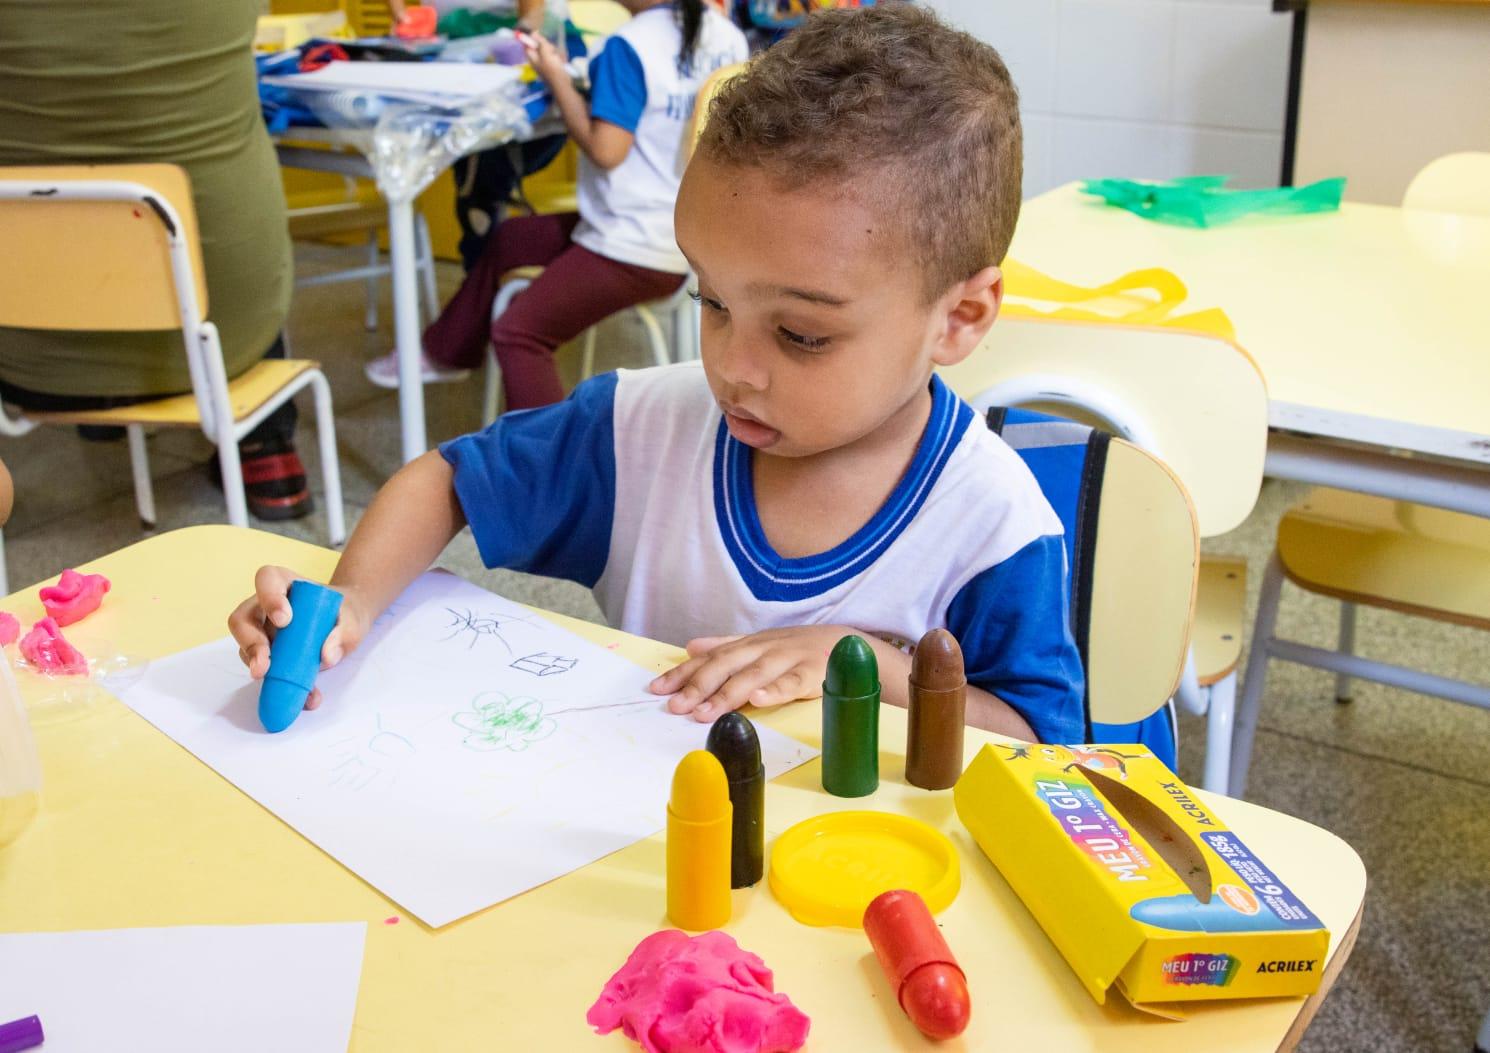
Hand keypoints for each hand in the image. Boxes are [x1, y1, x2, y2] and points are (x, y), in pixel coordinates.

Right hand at [225, 565, 368, 711]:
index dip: (269, 598)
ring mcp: (263, 631)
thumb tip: (327, 656)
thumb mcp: (354, 619)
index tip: (284, 620)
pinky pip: (266, 670)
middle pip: (243, 619)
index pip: (266, 579)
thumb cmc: (345, 613)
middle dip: (251, 645)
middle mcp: (265, 606)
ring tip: (282, 686)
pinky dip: (281, 685)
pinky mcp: (268, 655)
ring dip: (261, 669)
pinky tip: (305, 697)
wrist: (346, 626)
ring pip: (247, 649)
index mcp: (285, 583)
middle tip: (264, 667)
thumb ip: (345, 632)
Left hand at [518, 29, 565, 84]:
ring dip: (552, 50)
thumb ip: (540, 43)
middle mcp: (536, 60)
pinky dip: (556, 56)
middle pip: (538, 47)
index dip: (531, 38)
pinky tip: (559, 60)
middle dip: (545, 45)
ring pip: (546, 51)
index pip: (527, 45)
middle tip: (551, 49)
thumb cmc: (553, 69)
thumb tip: (533, 33)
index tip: (538, 33)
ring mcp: (544, 63)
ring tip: (556, 56)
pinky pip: (552, 56)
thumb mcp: (546, 53)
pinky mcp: (551, 66)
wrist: (562, 84)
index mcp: (532, 58)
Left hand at [648, 625, 849, 721]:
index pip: (709, 658)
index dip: (683, 673)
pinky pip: (791, 683)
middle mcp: (763, 649)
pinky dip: (774, 691)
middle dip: (698, 686)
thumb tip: (690, 647)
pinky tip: (758, 699)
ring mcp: (786, 660)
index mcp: (748, 645)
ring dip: (728, 694)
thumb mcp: (758, 644)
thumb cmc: (796, 649)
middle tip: (676, 706)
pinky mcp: (811, 674)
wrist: (846, 644)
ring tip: (705, 712)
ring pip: (753, 675)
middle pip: (726, 665)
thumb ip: (724, 645)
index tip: (657, 689)